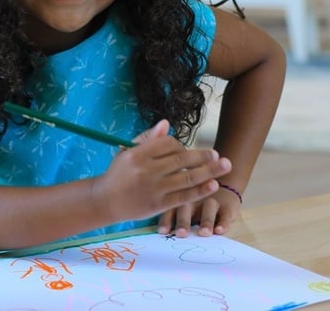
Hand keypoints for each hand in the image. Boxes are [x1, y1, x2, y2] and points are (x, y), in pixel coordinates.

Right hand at [91, 119, 231, 224]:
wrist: (104, 201)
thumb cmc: (118, 173)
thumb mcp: (127, 151)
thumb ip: (148, 138)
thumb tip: (166, 123)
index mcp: (138, 153)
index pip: (169, 144)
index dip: (181, 145)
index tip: (187, 150)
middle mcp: (147, 170)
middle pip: (182, 160)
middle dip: (203, 156)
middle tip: (218, 154)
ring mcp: (154, 188)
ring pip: (187, 178)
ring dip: (210, 171)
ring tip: (225, 166)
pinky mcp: (158, 205)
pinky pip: (183, 196)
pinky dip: (200, 191)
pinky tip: (213, 185)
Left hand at [156, 184, 242, 237]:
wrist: (223, 184)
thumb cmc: (195, 202)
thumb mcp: (183, 204)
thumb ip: (172, 216)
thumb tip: (160, 235)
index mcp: (180, 198)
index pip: (171, 209)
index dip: (166, 220)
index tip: (162, 232)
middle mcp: (195, 198)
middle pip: (188, 208)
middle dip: (184, 221)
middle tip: (181, 234)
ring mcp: (212, 200)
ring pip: (208, 209)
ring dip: (206, 221)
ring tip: (204, 233)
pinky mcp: (228, 206)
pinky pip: (226, 214)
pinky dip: (223, 223)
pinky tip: (220, 231)